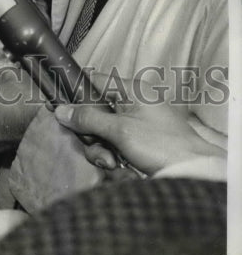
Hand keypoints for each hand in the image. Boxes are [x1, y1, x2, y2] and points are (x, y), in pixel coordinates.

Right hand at [53, 75, 225, 175]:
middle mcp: (131, 106)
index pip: (94, 81)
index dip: (76, 93)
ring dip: (102, 151)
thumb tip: (61, 110)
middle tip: (97, 147)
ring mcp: (134, 127)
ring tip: (112, 165)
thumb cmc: (160, 144)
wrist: (194, 173)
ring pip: (102, 134)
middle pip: (95, 113)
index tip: (61, 109)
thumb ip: (89, 118)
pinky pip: (114, 148)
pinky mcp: (137, 146)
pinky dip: (113, 159)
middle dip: (92, 135)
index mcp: (130, 91)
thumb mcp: (120, 130)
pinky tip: (121, 170)